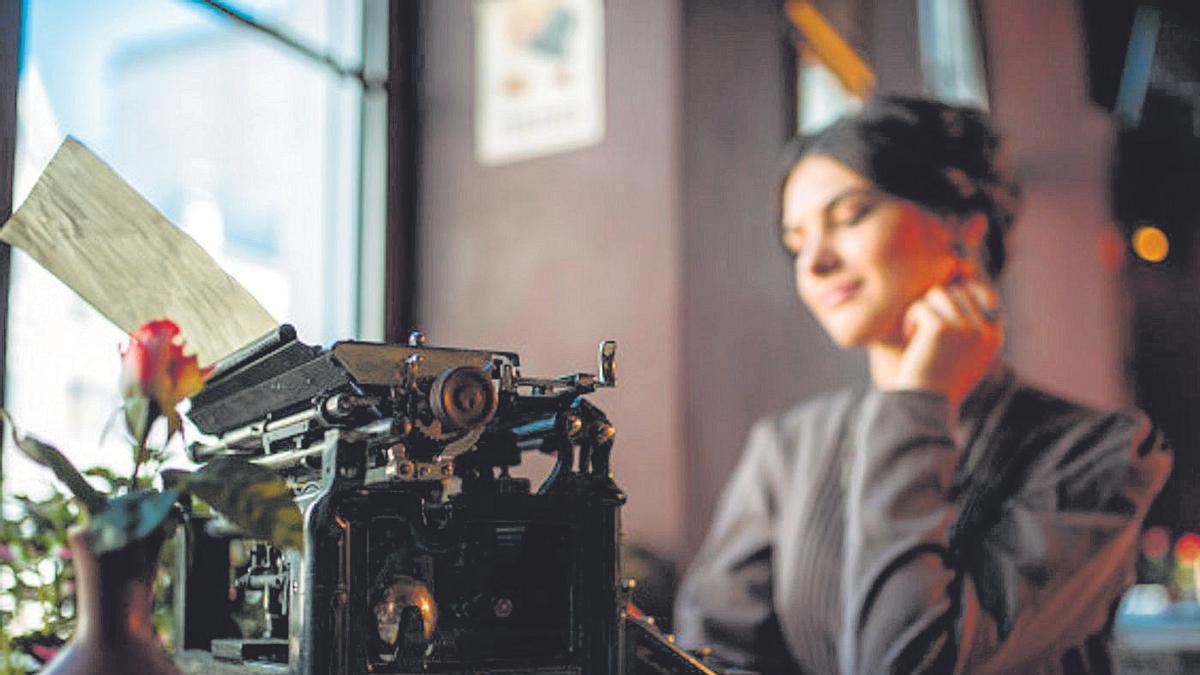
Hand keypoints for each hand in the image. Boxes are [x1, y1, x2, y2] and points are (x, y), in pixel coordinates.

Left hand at [889, 278, 1002, 410]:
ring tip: (915, 333)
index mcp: (995, 337)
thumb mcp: (964, 353)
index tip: (941, 312)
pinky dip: (910, 319)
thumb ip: (970, 323)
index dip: (961, 295)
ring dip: (922, 309)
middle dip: (936, 305)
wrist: (924, 406)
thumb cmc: (939, 381)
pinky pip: (921, 306)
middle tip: (923, 329)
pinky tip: (909, 338)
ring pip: (939, 293)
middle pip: (958, 290)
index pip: (985, 294)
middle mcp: (985, 331)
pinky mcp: (941, 328)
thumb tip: (965, 275)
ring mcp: (965, 328)